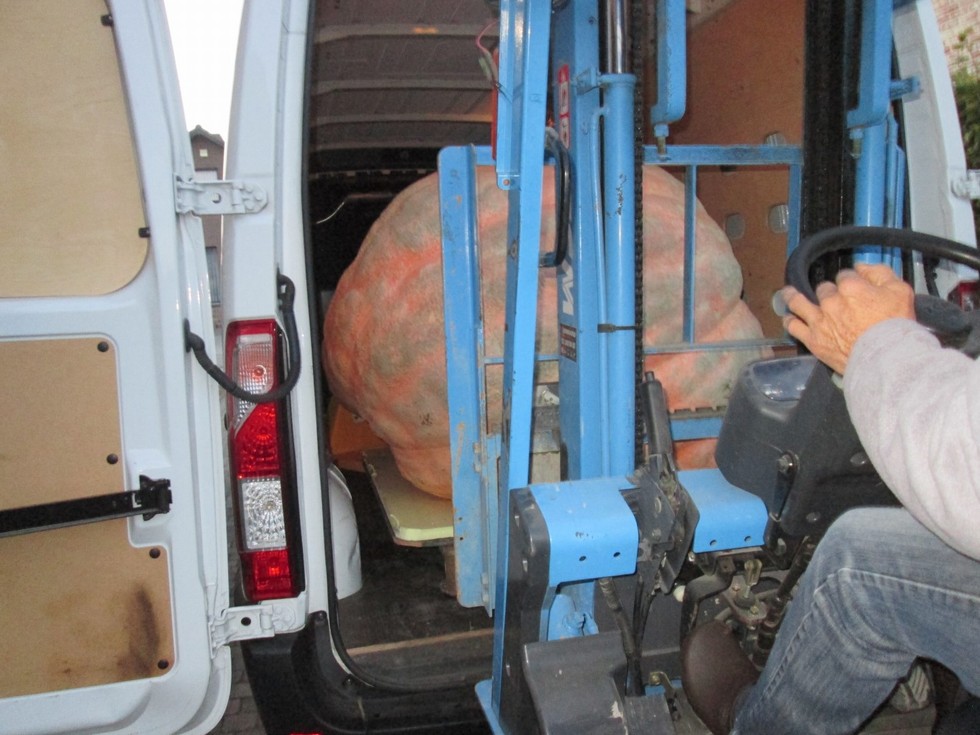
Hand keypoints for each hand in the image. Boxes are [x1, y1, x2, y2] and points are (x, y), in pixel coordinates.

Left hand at [780, 263, 914, 373]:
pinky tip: (789, 318)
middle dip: (828, 292)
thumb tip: (860, 267)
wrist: (885, 357)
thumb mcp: (899, 290)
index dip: (850, 280)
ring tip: (788, 293)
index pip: (845, 275)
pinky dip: (790, 320)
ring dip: (792, 296)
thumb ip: (879, 273)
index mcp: (850, 286)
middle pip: (823, 289)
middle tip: (834, 299)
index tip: (853, 287)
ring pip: (798, 303)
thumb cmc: (895, 324)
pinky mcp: (812, 339)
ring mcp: (818, 320)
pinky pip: (793, 326)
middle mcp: (830, 301)